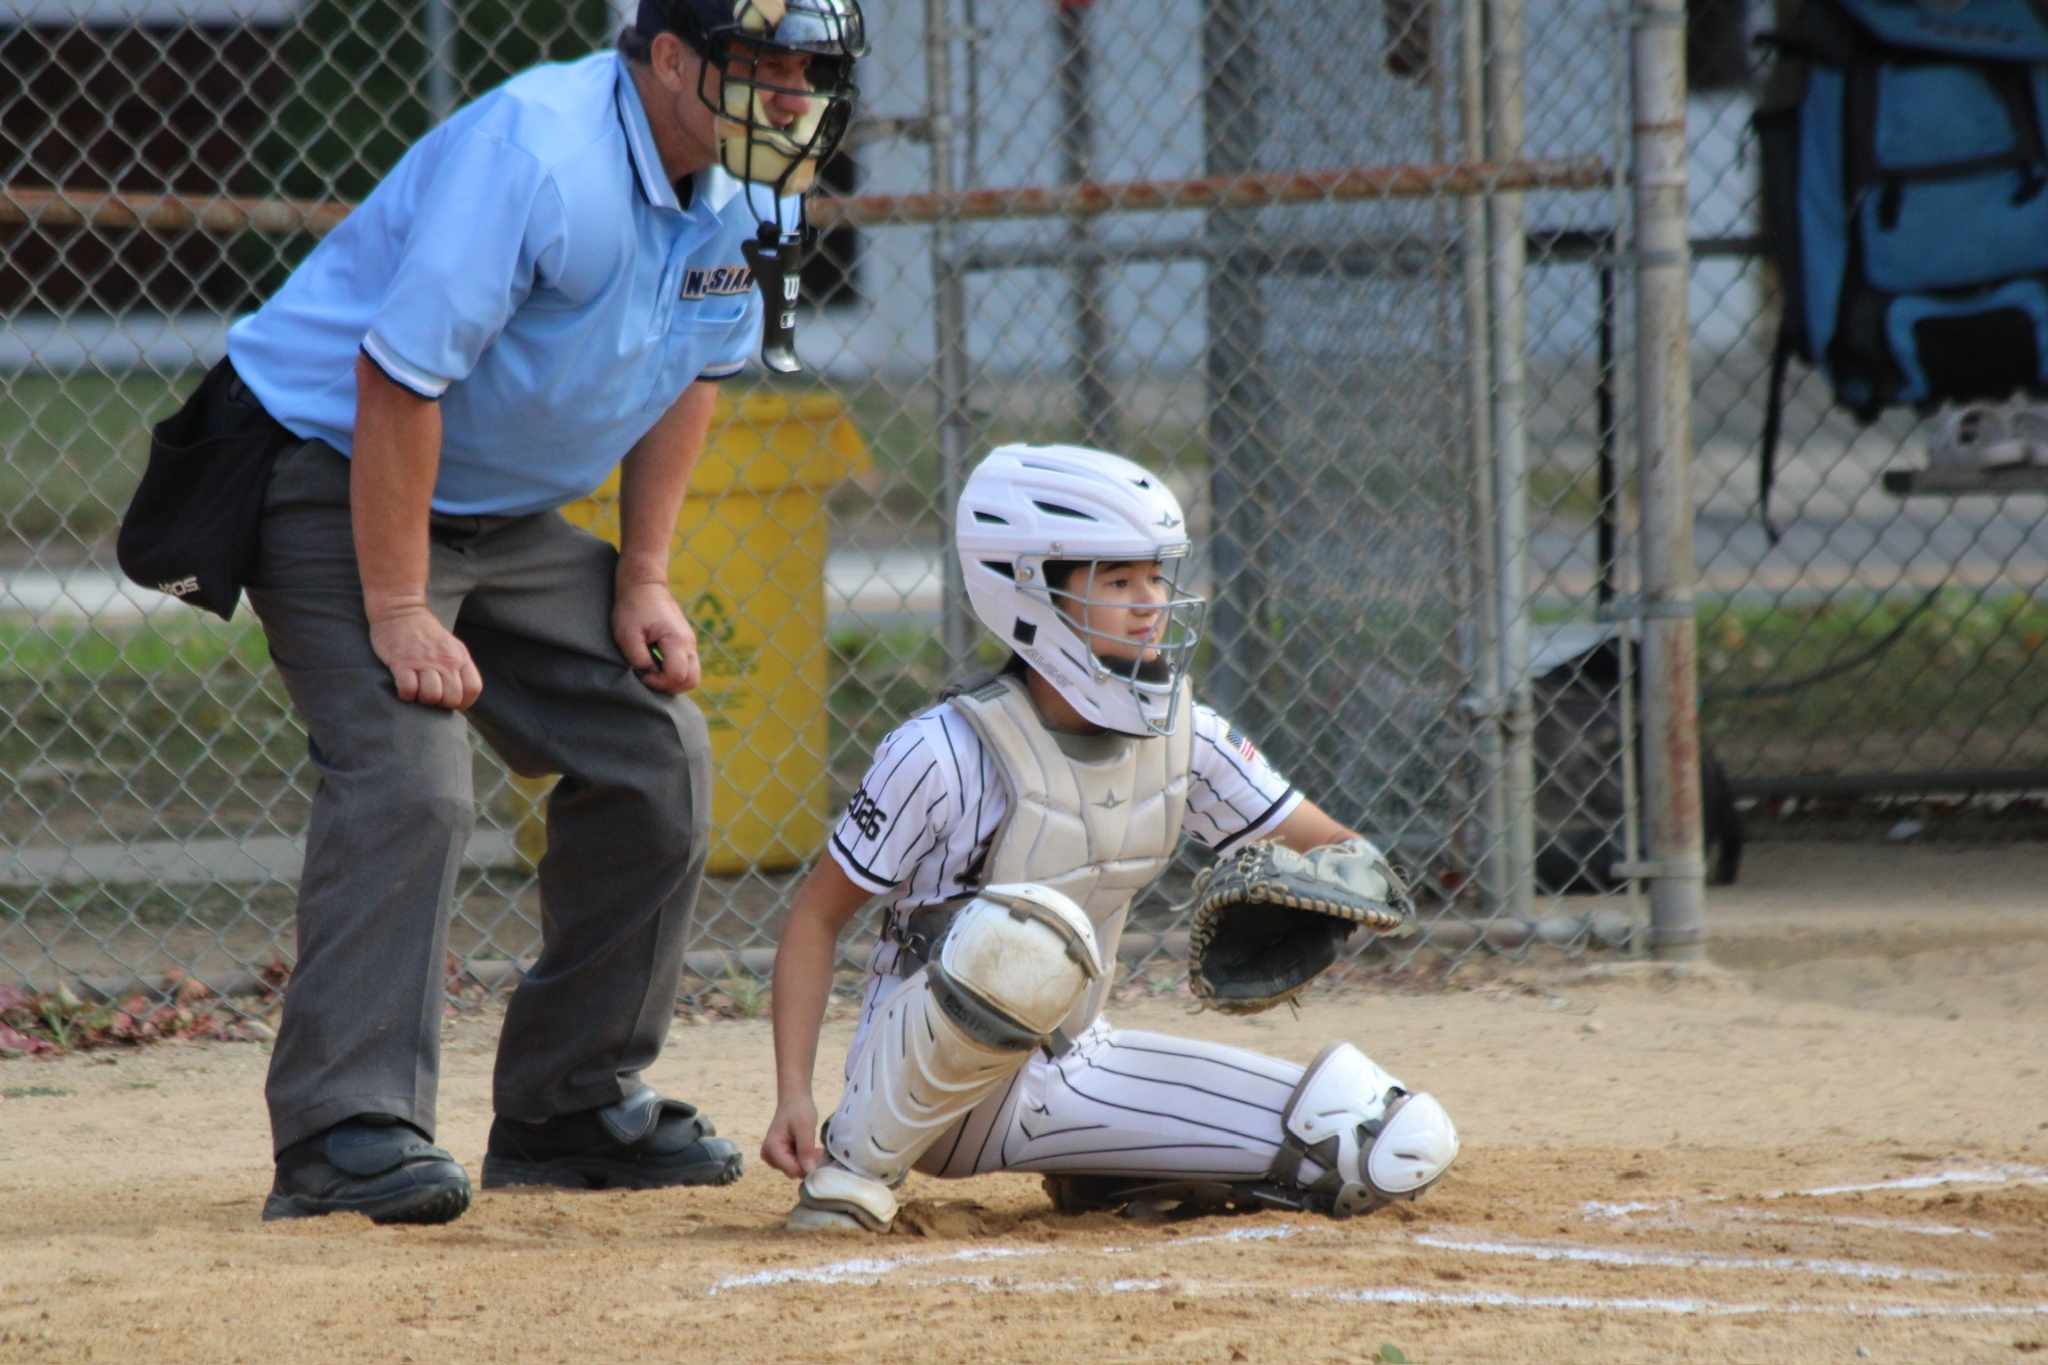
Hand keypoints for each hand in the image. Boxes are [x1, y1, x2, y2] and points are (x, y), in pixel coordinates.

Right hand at [367, 604, 481, 709]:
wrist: (401, 611)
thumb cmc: (425, 634)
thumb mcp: (451, 646)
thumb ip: (458, 667)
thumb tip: (460, 694)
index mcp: (460, 657)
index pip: (473, 689)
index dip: (464, 701)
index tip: (451, 701)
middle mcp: (445, 660)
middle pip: (452, 697)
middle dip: (441, 703)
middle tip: (431, 695)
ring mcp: (424, 661)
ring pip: (431, 696)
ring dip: (423, 699)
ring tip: (417, 690)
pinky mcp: (402, 663)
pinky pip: (408, 689)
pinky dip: (406, 694)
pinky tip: (404, 688)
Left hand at [613, 581, 700, 692]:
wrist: (644, 585)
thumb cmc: (633, 608)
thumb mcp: (627, 635)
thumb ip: (639, 659)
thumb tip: (648, 674)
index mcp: (676, 640)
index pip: (677, 676)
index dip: (658, 682)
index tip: (641, 673)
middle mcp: (689, 643)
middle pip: (692, 681)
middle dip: (670, 686)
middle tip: (649, 677)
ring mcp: (690, 643)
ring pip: (692, 675)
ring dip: (673, 680)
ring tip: (652, 671)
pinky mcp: (686, 642)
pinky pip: (688, 666)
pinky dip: (675, 672)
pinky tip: (657, 663)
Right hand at [760, 1095, 822, 1178]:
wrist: (794, 1099)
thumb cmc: (799, 1110)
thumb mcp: (805, 1128)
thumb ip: (806, 1150)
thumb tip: (810, 1171)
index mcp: (772, 1148)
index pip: (791, 1169)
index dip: (807, 1166)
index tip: (819, 1154)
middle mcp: (768, 1155)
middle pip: (792, 1171)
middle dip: (807, 1163)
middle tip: (818, 1149)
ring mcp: (773, 1157)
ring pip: (794, 1169)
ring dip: (807, 1161)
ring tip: (814, 1147)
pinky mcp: (779, 1156)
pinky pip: (794, 1164)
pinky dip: (804, 1158)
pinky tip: (810, 1149)